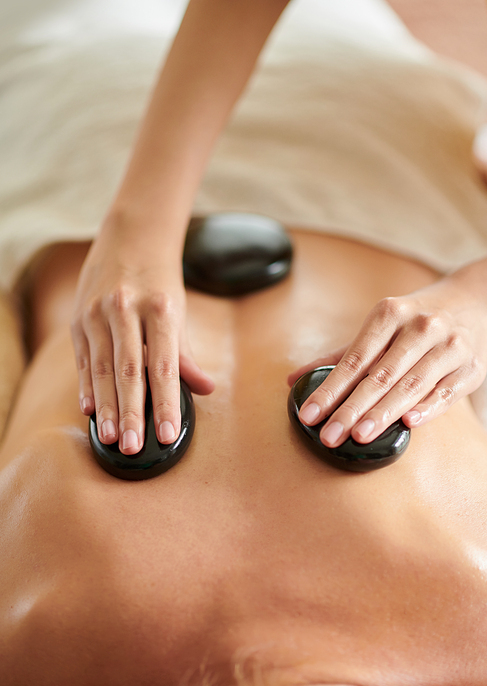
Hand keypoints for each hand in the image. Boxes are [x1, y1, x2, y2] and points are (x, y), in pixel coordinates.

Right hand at [71, 222, 213, 454]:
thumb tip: (205, 389)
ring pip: (101, 368)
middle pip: (129, 371)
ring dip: (106, 406)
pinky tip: (90, 410)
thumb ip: (186, 354)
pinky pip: (81, 358)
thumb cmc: (159, 280)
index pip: (164, 366)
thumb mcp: (178, 311)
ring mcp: (97, 313)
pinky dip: (85, 386)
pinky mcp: (78, 317)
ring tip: (111, 437)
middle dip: (131, 412)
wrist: (130, 236)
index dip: (166, 403)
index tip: (167, 434)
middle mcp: (125, 309)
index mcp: (160, 309)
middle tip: (132, 447)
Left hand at [288, 274, 486, 447]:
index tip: (309, 415)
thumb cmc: (416, 321)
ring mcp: (449, 346)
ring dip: (384, 413)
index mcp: (390, 314)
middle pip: (380, 374)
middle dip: (352, 408)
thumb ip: (339, 356)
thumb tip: (294, 380)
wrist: (475, 302)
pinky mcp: (471, 367)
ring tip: (360, 436)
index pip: (354, 359)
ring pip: (412, 384)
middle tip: (330, 435)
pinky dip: (429, 407)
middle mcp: (420, 327)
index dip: (330, 389)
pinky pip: (447, 391)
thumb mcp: (380, 326)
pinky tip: (408, 423)